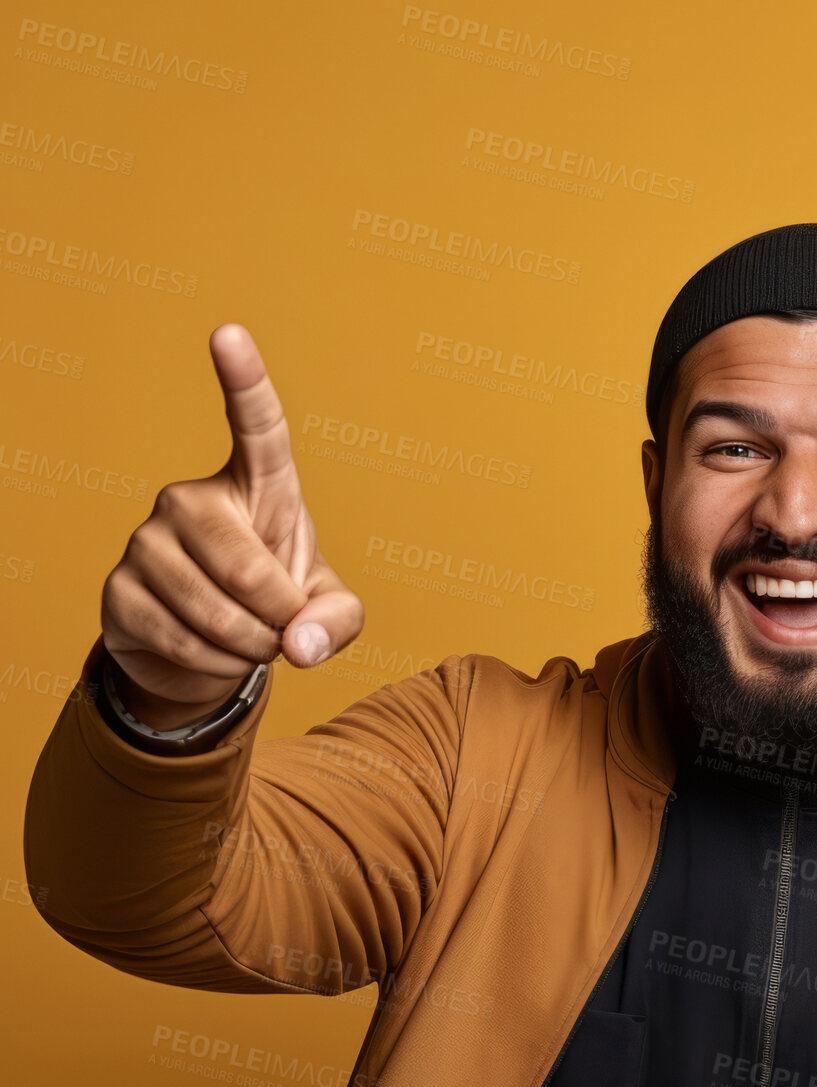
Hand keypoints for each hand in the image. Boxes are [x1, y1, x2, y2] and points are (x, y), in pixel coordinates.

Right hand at [100, 324, 363, 727]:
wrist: (211, 647)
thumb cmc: (277, 602)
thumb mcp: (328, 607)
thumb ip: (338, 620)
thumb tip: (303, 642)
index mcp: (256, 485)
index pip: (255, 427)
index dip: (245, 381)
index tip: (228, 333)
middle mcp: (192, 498)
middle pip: (247, 568)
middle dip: (280, 619)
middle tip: (285, 631)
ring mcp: (147, 540)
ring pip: (216, 613)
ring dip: (252, 647)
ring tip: (256, 642)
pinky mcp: (119, 589)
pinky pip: (182, 640)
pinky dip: (217, 665)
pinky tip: (218, 653)